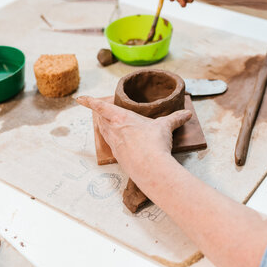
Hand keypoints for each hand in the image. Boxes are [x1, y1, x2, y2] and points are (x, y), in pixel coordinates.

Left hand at [76, 96, 191, 175]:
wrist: (150, 167)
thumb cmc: (154, 143)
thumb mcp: (165, 127)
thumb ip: (175, 119)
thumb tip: (187, 113)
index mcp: (121, 118)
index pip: (101, 107)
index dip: (89, 102)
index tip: (80, 99)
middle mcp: (114, 130)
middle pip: (101, 120)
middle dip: (99, 114)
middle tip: (98, 110)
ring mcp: (115, 145)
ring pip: (104, 133)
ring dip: (103, 127)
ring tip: (105, 124)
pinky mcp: (119, 157)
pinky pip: (112, 145)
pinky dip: (112, 141)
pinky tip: (119, 143)